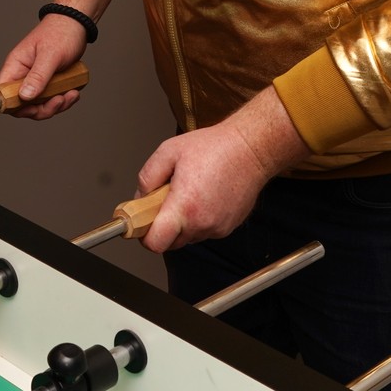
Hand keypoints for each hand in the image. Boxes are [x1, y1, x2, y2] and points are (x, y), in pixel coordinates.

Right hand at [0, 15, 88, 119]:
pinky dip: (64, 100)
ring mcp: (36, 80)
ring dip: (56, 105)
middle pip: (22, 105)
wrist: (77, 25)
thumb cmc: (60, 33)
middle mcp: (23, 75)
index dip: (14, 105)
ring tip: (71, 94)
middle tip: (59, 100)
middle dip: (42, 109)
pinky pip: (51, 99)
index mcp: (16, 66)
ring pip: (39, 105)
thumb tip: (24, 96)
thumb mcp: (50, 55)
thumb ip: (38, 76)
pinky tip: (74, 92)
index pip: (3, 92)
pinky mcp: (49, 83)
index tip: (33, 108)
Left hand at [135, 87, 309, 252]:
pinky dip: (198, 219)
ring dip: (182, 222)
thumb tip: (139, 198)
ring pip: (187, 237)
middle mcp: (202, 223)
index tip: (142, 222)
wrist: (251, 149)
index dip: (144, 235)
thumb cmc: (214, 147)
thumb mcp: (169, 151)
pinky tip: (204, 195)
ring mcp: (217, 228)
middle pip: (170, 242)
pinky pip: (204, 231)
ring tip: (189, 192)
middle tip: (166, 198)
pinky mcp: (228, 227)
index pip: (156, 243)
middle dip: (162, 225)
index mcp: (184, 206)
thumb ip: (147, 177)